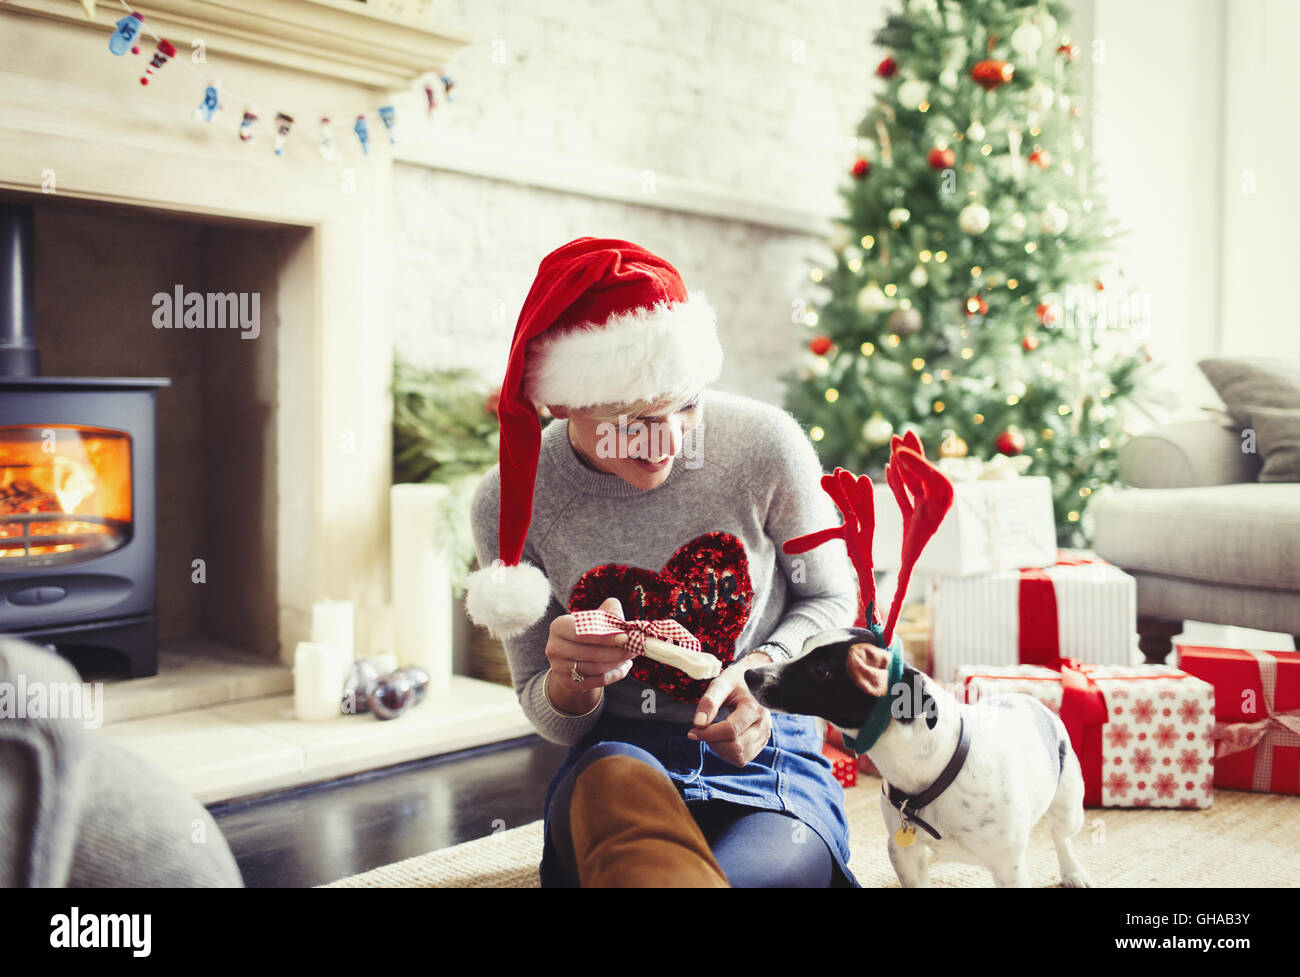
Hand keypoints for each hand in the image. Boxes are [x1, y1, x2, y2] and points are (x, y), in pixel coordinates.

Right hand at [544, 597, 637, 712]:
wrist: (573, 656)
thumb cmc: (588, 633)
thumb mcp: (596, 618)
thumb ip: (610, 612)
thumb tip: (623, 620)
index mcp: (559, 626)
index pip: (582, 632)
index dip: (605, 636)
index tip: (625, 637)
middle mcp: (554, 647)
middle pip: (590, 652)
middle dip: (616, 652)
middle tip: (633, 648)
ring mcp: (558, 667)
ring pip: (595, 668)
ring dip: (617, 663)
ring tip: (629, 656)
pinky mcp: (567, 683)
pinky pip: (596, 681)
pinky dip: (613, 675)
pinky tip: (622, 667)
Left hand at [687, 652, 772, 767]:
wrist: (754, 682)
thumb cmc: (735, 682)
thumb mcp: (721, 684)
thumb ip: (709, 702)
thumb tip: (699, 724)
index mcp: (754, 708)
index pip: (730, 730)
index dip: (708, 734)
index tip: (693, 730)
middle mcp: (763, 724)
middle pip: (735, 746)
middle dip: (713, 742)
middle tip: (702, 731)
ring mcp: (764, 735)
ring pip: (738, 757)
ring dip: (719, 750)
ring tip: (712, 735)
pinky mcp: (761, 743)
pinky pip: (742, 759)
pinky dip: (727, 754)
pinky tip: (721, 740)